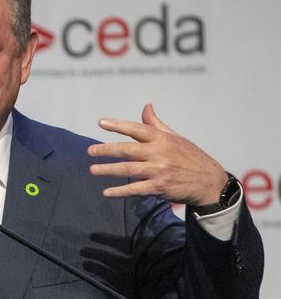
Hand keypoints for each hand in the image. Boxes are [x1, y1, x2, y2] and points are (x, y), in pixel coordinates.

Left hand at [87, 104, 227, 205]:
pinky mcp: (159, 187)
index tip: (101, 123)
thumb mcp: (175, 137)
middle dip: (106, 150)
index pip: (136, 129)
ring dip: (108, 170)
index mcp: (162, 139)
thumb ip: (156, 124)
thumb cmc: (189, 156)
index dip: (118, 125)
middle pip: (127, 150)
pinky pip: (135, 189)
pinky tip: (106, 192)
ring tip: (92, 169)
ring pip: (128, 170)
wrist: (209, 181)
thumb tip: (146, 106)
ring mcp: (159, 171)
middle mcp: (159, 153)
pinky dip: (120, 191)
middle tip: (90, 151)